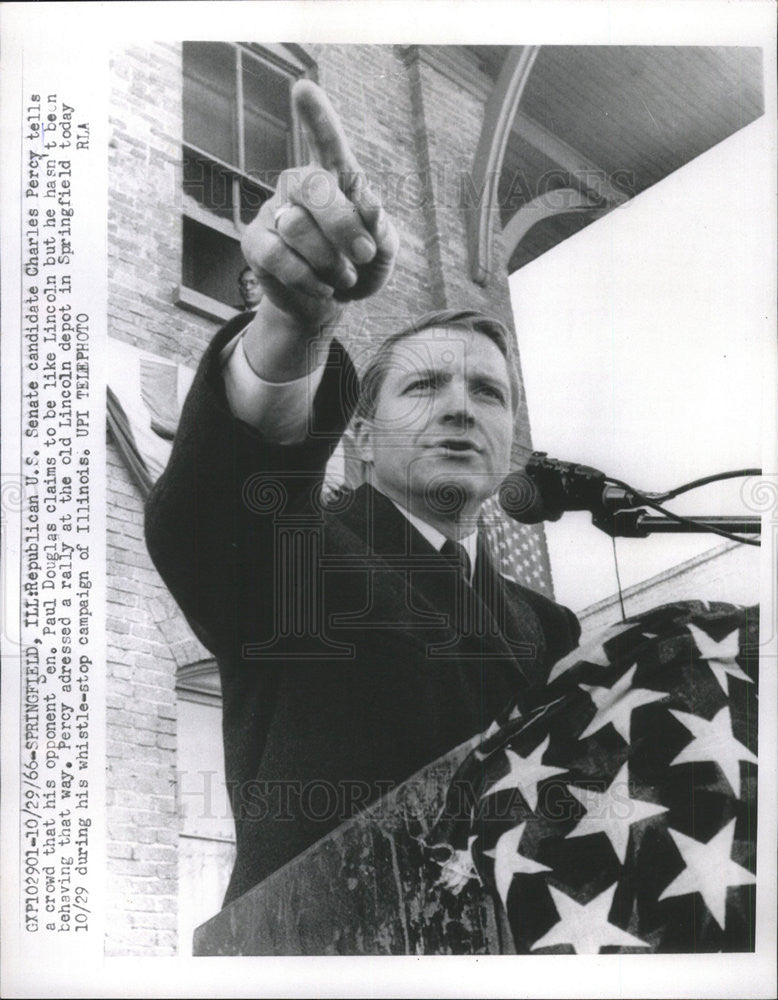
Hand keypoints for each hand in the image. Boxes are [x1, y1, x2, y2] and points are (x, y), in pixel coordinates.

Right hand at [241, 80, 398, 329]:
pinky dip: (307, 278)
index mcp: (334, 177)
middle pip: (313, 186)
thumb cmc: (359, 267)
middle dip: (343, 224)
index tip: (303, 88)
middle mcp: (299, 186)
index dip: (316, 117)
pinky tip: (322, 288)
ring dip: (329, 259)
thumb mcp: (382, 251)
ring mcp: (274, 212)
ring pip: (296, 226)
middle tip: (365, 254)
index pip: (325, 142)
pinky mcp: (256, 243)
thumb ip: (382, 230)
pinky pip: (278, 256)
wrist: (330, 305)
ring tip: (344, 277)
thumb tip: (372, 207)